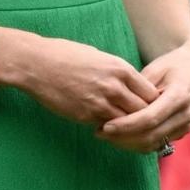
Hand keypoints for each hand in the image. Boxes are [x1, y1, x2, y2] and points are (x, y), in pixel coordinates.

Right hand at [1, 30, 161, 130]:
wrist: (36, 63)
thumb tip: (129, 84)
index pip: (150, 93)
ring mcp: (100, 102)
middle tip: (145, 127)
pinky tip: (108, 131)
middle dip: (145, 120)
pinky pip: (107, 128)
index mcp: (121, 69)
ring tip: (130, 134)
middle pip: (144, 111)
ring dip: (129, 130)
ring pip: (127, 124)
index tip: (150, 109)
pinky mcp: (85, 115)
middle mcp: (114, 86)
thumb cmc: (65, 55)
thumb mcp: (99, 57)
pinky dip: (110, 131)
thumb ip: (117, 73)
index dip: (152, 104)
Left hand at [96, 39, 189, 154]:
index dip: (126, 125)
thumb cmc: (171, 64)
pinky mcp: (181, 132)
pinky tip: (119, 136)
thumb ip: (138, 90)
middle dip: (123, 137)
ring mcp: (185, 126)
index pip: (150, 118)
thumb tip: (115, 106)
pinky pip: (156, 144)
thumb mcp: (154, 69)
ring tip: (106, 135)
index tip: (105, 126)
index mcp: (180, 96)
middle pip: (150, 135)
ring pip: (152, 144)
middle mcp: (185, 115)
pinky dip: (136, 143)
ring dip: (127, 143)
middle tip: (99, 132)